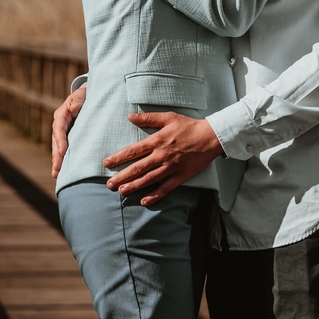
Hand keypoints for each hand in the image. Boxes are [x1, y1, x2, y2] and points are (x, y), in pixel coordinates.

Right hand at [51, 82, 86, 176]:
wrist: (87, 96)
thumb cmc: (86, 94)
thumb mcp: (83, 93)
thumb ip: (78, 100)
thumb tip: (73, 108)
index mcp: (62, 114)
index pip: (59, 128)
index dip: (60, 140)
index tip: (63, 152)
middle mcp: (59, 125)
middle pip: (56, 142)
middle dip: (56, 156)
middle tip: (57, 169)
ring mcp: (63, 132)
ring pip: (58, 148)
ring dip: (57, 161)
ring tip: (56, 174)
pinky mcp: (68, 138)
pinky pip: (64, 150)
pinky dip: (62, 160)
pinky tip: (62, 172)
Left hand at [103, 112, 223, 205]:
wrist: (211, 137)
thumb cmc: (188, 126)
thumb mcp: (168, 117)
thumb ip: (148, 118)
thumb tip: (129, 116)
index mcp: (156, 141)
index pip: (132, 151)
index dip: (118, 158)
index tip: (106, 163)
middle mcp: (161, 156)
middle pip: (137, 168)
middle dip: (121, 177)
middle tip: (108, 184)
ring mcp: (171, 167)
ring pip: (148, 179)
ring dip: (133, 186)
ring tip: (121, 191)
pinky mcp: (181, 176)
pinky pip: (165, 188)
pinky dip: (154, 195)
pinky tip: (144, 201)